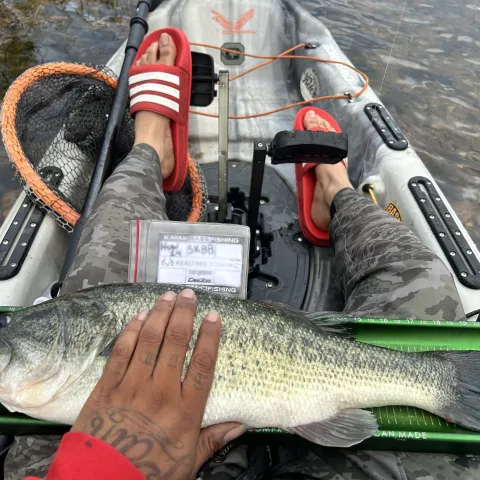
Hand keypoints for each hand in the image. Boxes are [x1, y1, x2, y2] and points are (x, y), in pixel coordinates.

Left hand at [72, 289, 245, 478]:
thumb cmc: (149, 475)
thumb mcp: (188, 462)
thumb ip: (213, 439)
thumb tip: (241, 425)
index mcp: (185, 411)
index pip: (203, 364)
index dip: (210, 337)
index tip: (214, 317)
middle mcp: (161, 392)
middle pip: (176, 344)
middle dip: (183, 315)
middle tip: (188, 295)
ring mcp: (132, 386)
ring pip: (149, 342)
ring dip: (159, 315)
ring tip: (167, 296)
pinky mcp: (107, 387)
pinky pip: (120, 352)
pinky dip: (130, 331)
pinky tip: (139, 316)